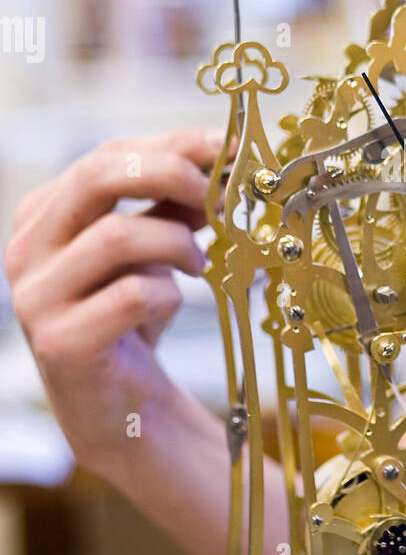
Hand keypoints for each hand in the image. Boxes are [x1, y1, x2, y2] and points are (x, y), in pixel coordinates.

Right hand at [4, 128, 223, 478]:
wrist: (124, 409)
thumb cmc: (136, 318)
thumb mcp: (156, 247)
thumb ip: (177, 201)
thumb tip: (225, 153)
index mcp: (43, 214)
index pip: (108, 155)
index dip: (174, 145)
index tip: (231, 148)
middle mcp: (26, 249)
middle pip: (98, 176)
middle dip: (172, 175)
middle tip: (221, 199)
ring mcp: (37, 297)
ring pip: (116, 236)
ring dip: (177, 244)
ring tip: (199, 265)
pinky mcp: (61, 343)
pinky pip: (130, 296)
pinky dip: (168, 297)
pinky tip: (170, 306)